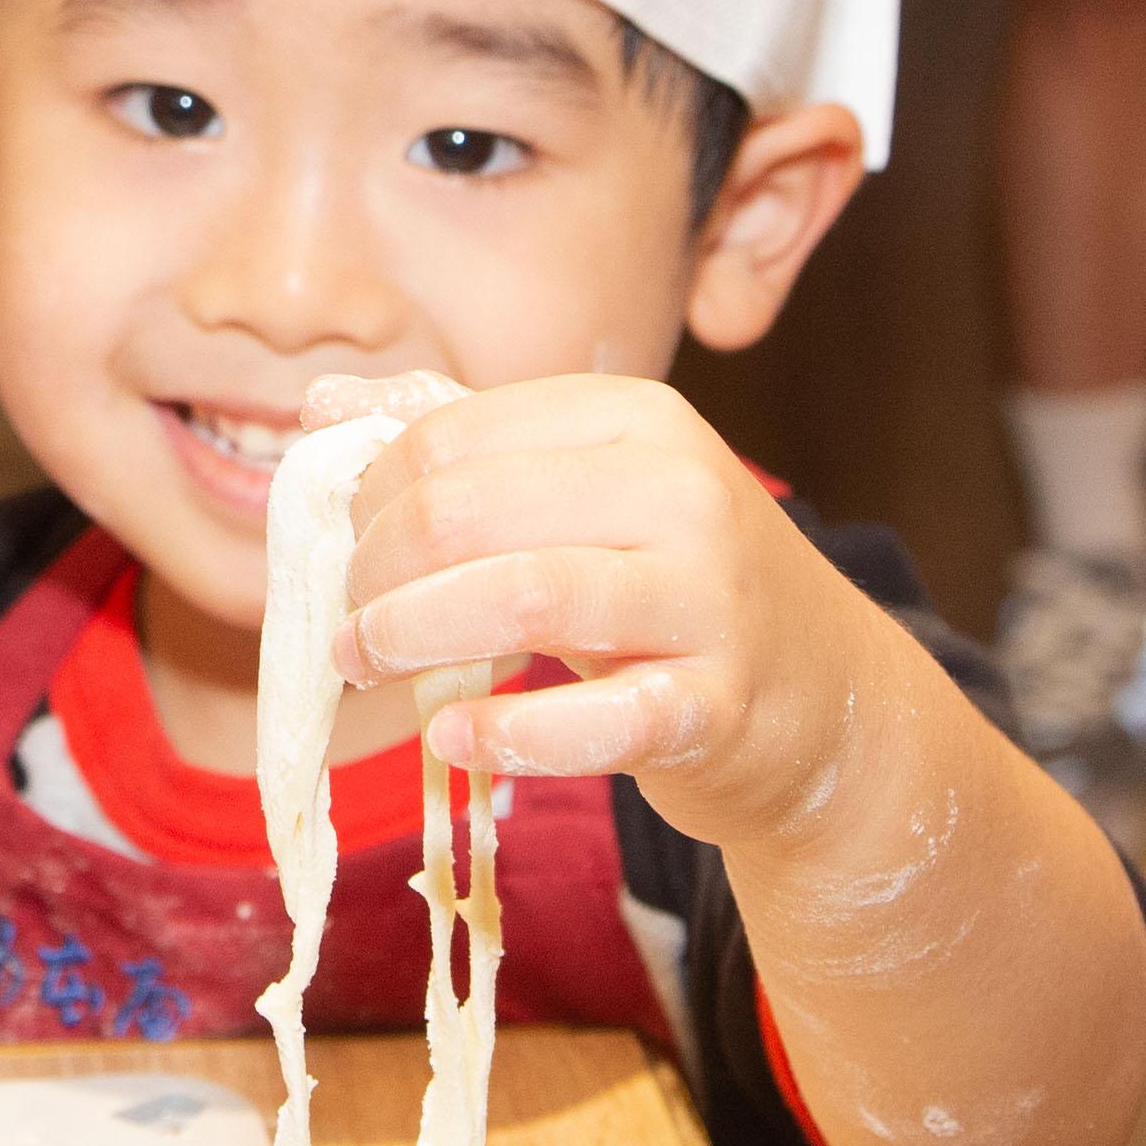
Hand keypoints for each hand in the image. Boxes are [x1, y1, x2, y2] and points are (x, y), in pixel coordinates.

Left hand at [327, 374, 914, 852]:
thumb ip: (459, 445)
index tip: (348, 548)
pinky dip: (507, 735)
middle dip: (375, 570)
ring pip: (520, 595)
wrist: (825, 696)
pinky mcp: (718, 706)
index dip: (370, 495)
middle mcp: (681, 490)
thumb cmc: (675, 585)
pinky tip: (452, 738)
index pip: (452, 434)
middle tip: (349, 623)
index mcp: (637, 419)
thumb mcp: (585, 493)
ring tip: (365, 666)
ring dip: (411, 636)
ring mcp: (709, 598)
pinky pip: (597, 720)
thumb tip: (320, 407)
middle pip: (467, 509)